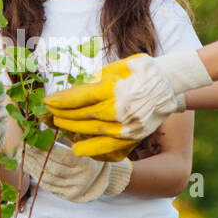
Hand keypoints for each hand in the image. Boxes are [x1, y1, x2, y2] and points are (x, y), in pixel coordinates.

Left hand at [14, 134, 131, 202]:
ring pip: (48, 179)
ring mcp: (74, 189)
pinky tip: (29, 167)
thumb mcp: (82, 141)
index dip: (43, 149)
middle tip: (21, 148)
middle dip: (34, 157)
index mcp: (86, 163)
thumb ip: (64, 132)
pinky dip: (37, 176)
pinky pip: (49, 187)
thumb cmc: (88, 154)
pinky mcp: (68, 196)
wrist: (100, 178)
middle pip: (52, 168)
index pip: (60, 156)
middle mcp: (81, 179)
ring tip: (21, 157)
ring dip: (32, 167)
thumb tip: (43, 116)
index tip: (30, 141)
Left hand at [44, 51, 211, 154]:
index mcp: (113, 89)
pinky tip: (78, 149)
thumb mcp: (114, 68)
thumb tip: (72, 93)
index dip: (61, 101)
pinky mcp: (134, 136)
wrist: (170, 83)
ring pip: (92, 132)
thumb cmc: (140, 71)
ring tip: (59, 127)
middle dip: (63, 116)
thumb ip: (93, 81)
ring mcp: (127, 126)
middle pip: (83, 116)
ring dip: (72, 130)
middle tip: (49, 114)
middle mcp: (119, 110)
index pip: (80, 98)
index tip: (47, 102)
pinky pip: (108, 146)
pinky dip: (91, 149)